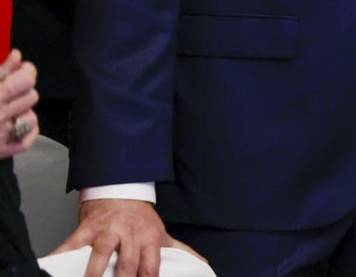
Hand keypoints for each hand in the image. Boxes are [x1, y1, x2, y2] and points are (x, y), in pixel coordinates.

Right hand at [0, 51, 38, 158]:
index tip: (22, 67)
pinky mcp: (0, 151)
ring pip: (31, 116)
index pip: (26, 78)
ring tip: (9, 107)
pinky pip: (27, 140)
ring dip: (23, 110)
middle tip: (11, 87)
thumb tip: (16, 56)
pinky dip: (25, 131)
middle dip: (23, 89)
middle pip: (31, 96)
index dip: (27, 70)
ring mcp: (1, 135)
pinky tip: (15, 123)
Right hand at [51, 199, 204, 276]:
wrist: (121, 189)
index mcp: (150, 239)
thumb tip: (201, 262)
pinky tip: (52, 264)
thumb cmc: (141, 217)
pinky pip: (72, 243)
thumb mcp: (162, 232)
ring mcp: (108, 230)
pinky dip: (61, 254)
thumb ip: (179, 249)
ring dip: (94, 272)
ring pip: (101, 253)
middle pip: (126, 263)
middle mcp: (130, 235)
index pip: (150, 267)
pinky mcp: (88, 227)